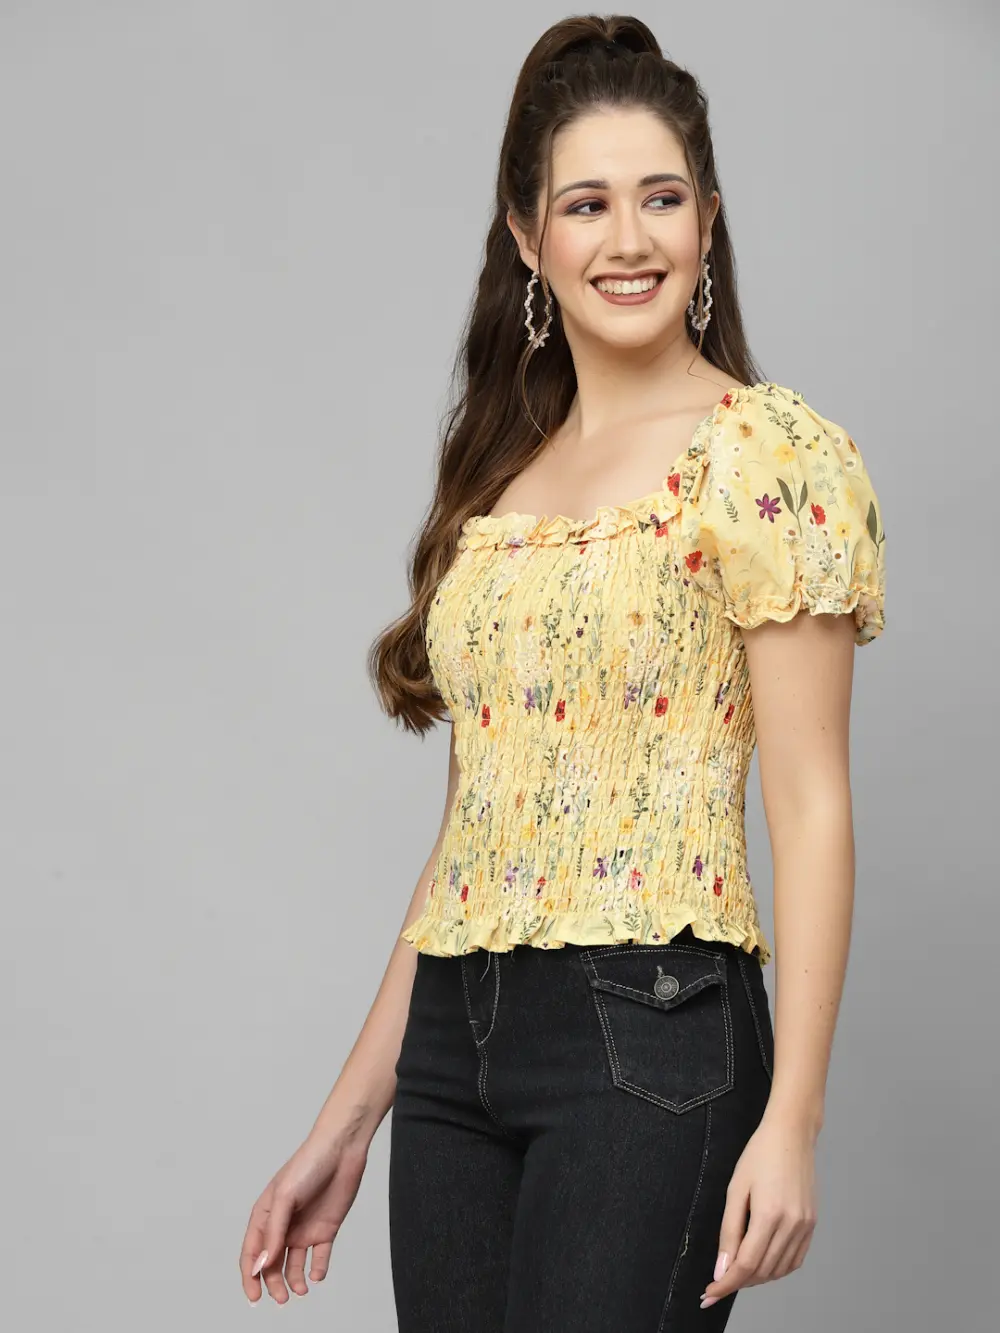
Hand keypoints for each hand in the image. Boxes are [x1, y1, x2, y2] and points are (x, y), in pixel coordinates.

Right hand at [239, 1124, 371, 1304]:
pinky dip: (317, 1269)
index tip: (254, 1297)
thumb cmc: (308, 1164)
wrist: (342, 1150)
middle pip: (272, 1264)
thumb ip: (274, 1232)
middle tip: (282, 1298)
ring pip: (294, 1264)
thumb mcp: (285, 1197)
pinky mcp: (325, 1229)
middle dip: (273, 1283)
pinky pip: (319, 1257)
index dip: (250, 1276)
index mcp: (266, 1215)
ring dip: (294, 1280)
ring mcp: (304, 1228)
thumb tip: (262, 1264)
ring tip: (300, 1290)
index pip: (252, 1252)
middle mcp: (283, 1226)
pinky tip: (317, 1274)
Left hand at [698, 1112, 817, 1309]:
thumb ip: (729, 1231)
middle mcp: (791, 1225)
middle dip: (738, 1282)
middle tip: (717, 1282)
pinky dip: (776, 1268)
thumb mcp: (736, 1189)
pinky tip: (762, 1262)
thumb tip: (722, 1268)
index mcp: (769, 1214)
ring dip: (757, 1277)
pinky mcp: (812, 1224)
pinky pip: (794, 1259)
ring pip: (779, 1270)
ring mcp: (805, 1226)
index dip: (726, 1284)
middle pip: (763, 1271)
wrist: (792, 1134)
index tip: (708, 1294)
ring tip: (737, 1271)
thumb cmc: (759, 1155)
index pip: (746, 1265)